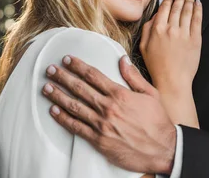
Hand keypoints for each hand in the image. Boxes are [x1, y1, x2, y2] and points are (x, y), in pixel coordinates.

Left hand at [42, 55, 176, 173]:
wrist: (163, 149)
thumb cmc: (158, 121)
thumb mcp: (150, 94)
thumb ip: (133, 76)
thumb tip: (122, 59)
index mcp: (120, 94)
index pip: (93, 75)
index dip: (77, 66)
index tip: (67, 59)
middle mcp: (108, 108)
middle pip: (80, 88)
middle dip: (63, 77)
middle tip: (50, 70)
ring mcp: (102, 125)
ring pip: (74, 106)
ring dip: (58, 95)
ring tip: (46, 87)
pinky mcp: (99, 140)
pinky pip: (76, 127)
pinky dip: (63, 118)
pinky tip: (53, 110)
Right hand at [140, 0, 202, 94]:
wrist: (172, 80)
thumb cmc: (156, 66)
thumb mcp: (143, 47)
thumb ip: (146, 29)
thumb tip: (153, 17)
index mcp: (157, 29)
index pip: (164, 9)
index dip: (168, 0)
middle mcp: (171, 28)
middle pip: (177, 7)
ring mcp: (184, 33)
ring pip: (188, 11)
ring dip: (189, 1)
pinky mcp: (195, 39)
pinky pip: (197, 20)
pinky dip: (198, 10)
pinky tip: (198, 4)